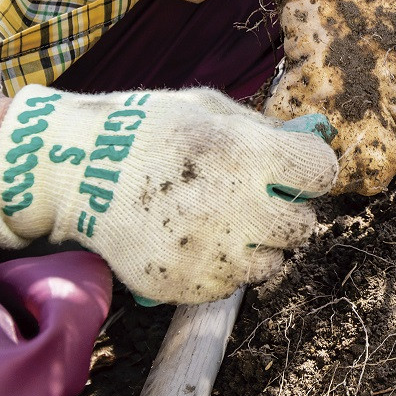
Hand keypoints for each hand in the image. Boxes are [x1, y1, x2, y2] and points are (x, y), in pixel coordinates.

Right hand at [0, 86, 337, 304]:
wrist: (74, 168)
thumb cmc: (149, 129)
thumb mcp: (210, 108)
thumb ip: (266, 130)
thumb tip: (315, 141)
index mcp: (245, 155)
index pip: (321, 173)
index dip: (310, 168)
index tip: (295, 167)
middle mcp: (233, 207)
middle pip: (303, 226)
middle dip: (288, 211)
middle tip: (257, 198)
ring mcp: (207, 252)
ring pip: (272, 264)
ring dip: (259, 244)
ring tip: (225, 220)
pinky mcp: (182, 285)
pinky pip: (230, 286)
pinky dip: (223, 267)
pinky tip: (196, 238)